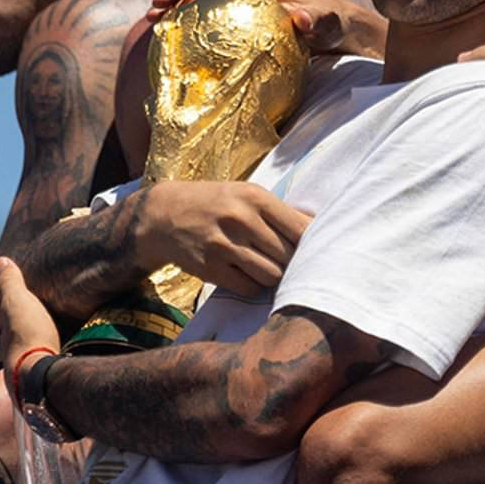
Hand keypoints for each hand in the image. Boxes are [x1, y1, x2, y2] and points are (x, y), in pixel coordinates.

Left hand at [0, 257, 62, 397]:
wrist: (46, 379)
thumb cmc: (26, 336)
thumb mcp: (16, 302)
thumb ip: (8, 283)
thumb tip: (0, 262)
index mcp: (2, 344)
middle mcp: (12, 364)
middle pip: (3, 361)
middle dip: (6, 352)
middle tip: (15, 343)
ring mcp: (31, 379)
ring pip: (25, 368)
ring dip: (30, 360)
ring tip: (43, 352)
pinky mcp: (51, 387)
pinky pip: (47, 377)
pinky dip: (50, 371)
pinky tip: (61, 367)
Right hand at [138, 181, 310, 295]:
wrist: (163, 214)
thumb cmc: (215, 204)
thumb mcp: (245, 194)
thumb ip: (280, 212)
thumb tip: (321, 228)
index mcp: (254, 197)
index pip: (300, 229)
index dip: (312, 244)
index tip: (313, 249)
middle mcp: (239, 219)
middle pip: (288, 256)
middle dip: (292, 262)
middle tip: (286, 261)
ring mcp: (223, 245)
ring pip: (271, 275)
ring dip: (273, 276)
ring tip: (265, 267)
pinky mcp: (210, 268)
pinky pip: (249, 288)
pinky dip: (253, 286)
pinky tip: (246, 274)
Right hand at [150, 0, 382, 56]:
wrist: (338, 29)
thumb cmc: (332, 24)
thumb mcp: (328, 22)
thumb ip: (318, 19)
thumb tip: (302, 17)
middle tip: (154, 6)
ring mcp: (243, 6)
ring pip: (203, 3)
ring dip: (177, 10)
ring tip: (153, 22)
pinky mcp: (242, 23)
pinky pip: (211, 21)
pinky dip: (190, 27)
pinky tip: (175, 43)